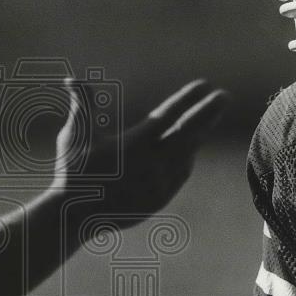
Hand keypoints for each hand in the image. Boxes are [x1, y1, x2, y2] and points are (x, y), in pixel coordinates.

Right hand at [53, 77, 229, 230]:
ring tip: (209, 119)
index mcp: (133, 145)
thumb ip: (82, 104)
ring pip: (188, 155)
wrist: (75, 216)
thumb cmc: (72, 171)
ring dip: (199, 135)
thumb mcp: (75, 135)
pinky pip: (180, 175)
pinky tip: (190, 149)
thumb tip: (71, 79)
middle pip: (189, 134)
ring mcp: (158, 184)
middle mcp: (151, 165)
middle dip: (209, 113)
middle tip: (224, 95)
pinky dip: (187, 158)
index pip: (169, 115)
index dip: (188, 98)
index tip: (204, 84)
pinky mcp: (159, 199)